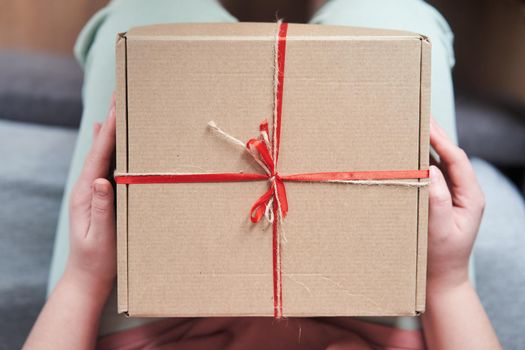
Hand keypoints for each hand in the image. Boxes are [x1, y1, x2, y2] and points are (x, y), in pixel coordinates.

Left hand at [64, 96, 116, 296]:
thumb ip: (100, 209)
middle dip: (109, 122)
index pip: (98, 157)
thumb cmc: (97, 260)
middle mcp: (87, 187)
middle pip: (98, 148)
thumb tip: (102, 180)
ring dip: (109, 131)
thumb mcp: (100, 237)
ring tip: (116, 109)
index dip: (109, 132)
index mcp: (86, 194)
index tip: (118, 109)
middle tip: (119, 97)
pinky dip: (106, 147)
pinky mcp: (99, 196)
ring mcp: (92, 191)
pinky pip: (104, 165)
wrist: (87, 276)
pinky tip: (104, 135)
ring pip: (101, 154)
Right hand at [427, 118, 484, 293]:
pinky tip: (409, 154)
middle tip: (418, 115)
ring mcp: (453, 195)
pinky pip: (433, 175)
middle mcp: (465, 192)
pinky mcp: (442, 200)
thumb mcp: (440, 229)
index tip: (425, 124)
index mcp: (471, 196)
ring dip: (427, 146)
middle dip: (435, 135)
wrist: (441, 279)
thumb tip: (429, 169)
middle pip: (451, 156)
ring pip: (441, 163)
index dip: (441, 140)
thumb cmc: (440, 257)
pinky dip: (420, 161)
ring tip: (412, 128)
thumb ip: (437, 198)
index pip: (457, 160)